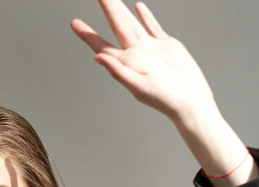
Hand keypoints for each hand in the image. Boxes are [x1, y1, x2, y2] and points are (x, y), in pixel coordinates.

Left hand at [71, 0, 216, 121]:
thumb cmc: (163, 99)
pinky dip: (145, 16)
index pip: (102, 46)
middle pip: (118, 26)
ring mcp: (150, 48)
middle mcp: (135, 54)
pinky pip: (152, 26)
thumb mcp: (138, 86)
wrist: (189, 100)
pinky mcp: (165, 45)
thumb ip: (118, 71)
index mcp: (126, 64)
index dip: (88, 35)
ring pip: (132, 23)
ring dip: (121, 10)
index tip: (74, 23)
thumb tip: (98, 57)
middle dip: (107, 10)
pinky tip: (137, 7)